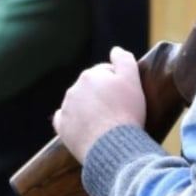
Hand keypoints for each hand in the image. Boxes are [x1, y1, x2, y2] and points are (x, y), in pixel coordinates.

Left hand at [53, 46, 145, 162]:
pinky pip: (65, 120)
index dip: (119, 82)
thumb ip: (124, 60)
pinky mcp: (62, 128)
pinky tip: (87, 127)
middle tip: (119, 109)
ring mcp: (66, 109)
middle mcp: (74, 89)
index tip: (127, 95)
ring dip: (90, 107)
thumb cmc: (126, 112)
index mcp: (90, 75)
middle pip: (92, 87)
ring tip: (107, 121)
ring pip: (79, 103)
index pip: (106, 72)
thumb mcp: (132, 80)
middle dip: (103, 94)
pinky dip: (75, 121)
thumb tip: (115, 50)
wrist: (113, 145)